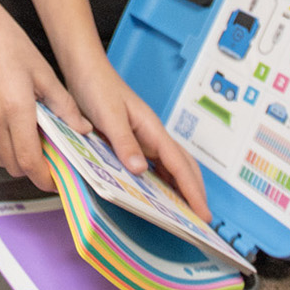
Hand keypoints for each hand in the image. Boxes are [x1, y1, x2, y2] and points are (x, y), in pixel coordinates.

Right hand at [0, 0, 84, 190]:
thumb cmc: (9, 43)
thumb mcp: (45, 73)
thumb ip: (64, 106)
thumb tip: (82, 129)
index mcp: (17, 109)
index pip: (30, 161)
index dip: (44, 178)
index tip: (57, 180)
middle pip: (15, 166)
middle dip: (35, 170)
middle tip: (52, 160)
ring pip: (1, 159)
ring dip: (19, 160)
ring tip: (36, 144)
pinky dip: (6, 147)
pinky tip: (19, 131)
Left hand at [63, 58, 210, 219]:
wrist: (86, 69)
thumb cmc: (98, 86)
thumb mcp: (109, 115)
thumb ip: (124, 142)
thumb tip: (140, 170)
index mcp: (152, 129)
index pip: (179, 164)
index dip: (192, 191)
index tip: (203, 214)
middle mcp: (152, 135)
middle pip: (183, 166)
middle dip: (194, 192)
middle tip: (200, 221)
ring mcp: (144, 137)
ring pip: (170, 167)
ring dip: (180, 189)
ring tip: (183, 215)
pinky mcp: (132, 139)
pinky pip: (153, 164)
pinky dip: (160, 181)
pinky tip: (156, 194)